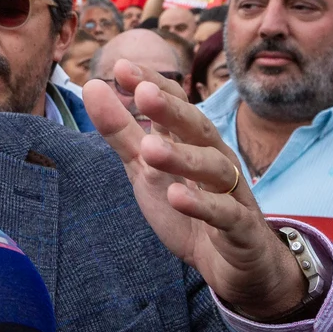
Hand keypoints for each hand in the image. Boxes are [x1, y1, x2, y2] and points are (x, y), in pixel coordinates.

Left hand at [84, 60, 309, 320]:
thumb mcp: (145, 168)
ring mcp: (232, 193)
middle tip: (142, 92)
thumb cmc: (188, 206)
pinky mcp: (240, 229)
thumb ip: (121, 130)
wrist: (233, 264)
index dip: (153, 86)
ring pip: (213, 168)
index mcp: (194, 143)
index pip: (177, 106)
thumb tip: (92, 86)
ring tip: (150, 148)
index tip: (122, 67)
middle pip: (198, 129)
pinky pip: (225, 213)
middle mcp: (216, 160)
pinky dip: (203, 205)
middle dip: (172, 110)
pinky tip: (177, 197)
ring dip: (182, 157)